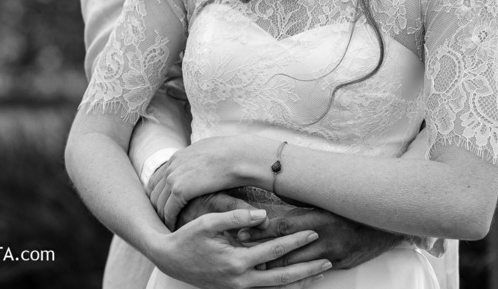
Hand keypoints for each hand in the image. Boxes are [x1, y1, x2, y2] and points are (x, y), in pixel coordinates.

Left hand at [151, 137, 251, 227]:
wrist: (237, 156)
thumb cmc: (232, 155)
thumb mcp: (210, 154)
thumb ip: (200, 162)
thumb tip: (204, 166)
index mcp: (177, 158)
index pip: (158, 179)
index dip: (159, 194)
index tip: (162, 206)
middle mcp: (171, 166)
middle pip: (154, 191)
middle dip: (156, 206)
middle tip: (160, 221)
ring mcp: (173, 177)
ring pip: (159, 202)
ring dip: (161, 215)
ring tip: (165, 228)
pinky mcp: (180, 190)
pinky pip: (169, 210)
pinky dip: (169, 220)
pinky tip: (173, 229)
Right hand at [156, 208, 331, 288]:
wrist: (169, 259)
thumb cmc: (187, 238)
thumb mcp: (207, 223)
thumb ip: (235, 217)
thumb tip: (263, 215)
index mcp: (236, 261)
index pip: (274, 250)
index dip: (295, 241)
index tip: (312, 233)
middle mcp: (241, 280)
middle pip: (283, 277)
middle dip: (307, 269)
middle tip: (328, 260)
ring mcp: (239, 288)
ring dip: (300, 282)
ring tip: (319, 274)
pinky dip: (283, 287)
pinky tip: (295, 281)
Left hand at [242, 205, 406, 269]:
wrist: (385, 222)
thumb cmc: (351, 205)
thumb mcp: (325, 198)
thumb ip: (302, 201)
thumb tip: (275, 195)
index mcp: (318, 219)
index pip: (281, 227)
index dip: (260, 231)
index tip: (241, 232)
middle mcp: (324, 239)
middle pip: (285, 250)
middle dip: (263, 253)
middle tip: (243, 253)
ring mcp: (333, 254)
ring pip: (298, 265)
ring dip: (277, 265)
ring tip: (257, 265)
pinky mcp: (340, 264)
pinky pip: (315, 270)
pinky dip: (299, 271)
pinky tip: (285, 272)